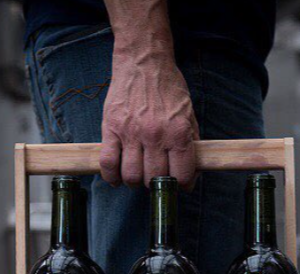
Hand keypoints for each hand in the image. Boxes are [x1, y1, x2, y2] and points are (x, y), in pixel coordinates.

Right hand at [100, 50, 198, 190]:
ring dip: (135, 182)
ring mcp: (131, 132)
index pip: (181, 175)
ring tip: (137, 176)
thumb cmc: (168, 88)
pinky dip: (111, 177)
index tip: (178, 184)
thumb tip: (192, 174)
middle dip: (156, 184)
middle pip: (154, 179)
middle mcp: (155, 135)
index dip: (181, 185)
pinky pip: (108, 163)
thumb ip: (191, 144)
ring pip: (131, 176)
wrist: (144, 61)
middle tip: (155, 178)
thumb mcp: (189, 114)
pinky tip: (117, 178)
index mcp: (178, 132)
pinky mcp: (111, 128)